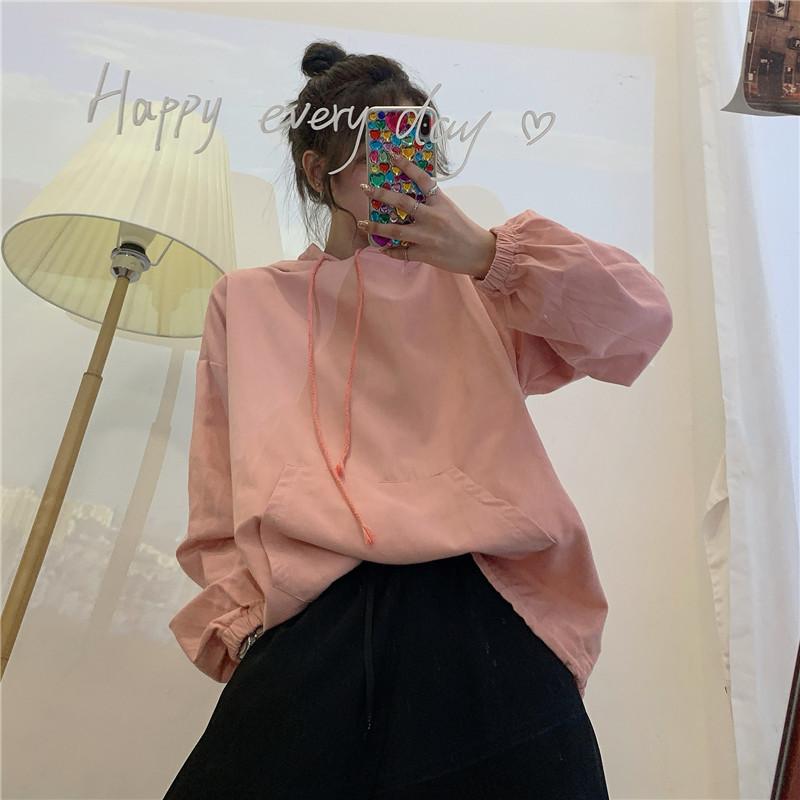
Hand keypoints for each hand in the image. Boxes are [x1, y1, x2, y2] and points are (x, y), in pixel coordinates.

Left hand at [358, 149, 495, 278]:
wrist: (480, 253)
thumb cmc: (465, 230)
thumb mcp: (451, 209)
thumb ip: (432, 203)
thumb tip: (410, 199)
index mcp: (441, 202)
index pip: (422, 178)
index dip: (405, 165)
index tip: (390, 154)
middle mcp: (433, 217)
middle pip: (402, 202)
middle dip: (380, 194)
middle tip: (364, 189)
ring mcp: (428, 236)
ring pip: (396, 230)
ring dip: (376, 227)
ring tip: (363, 223)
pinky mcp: (426, 254)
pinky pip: (403, 253)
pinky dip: (390, 251)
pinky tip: (381, 249)